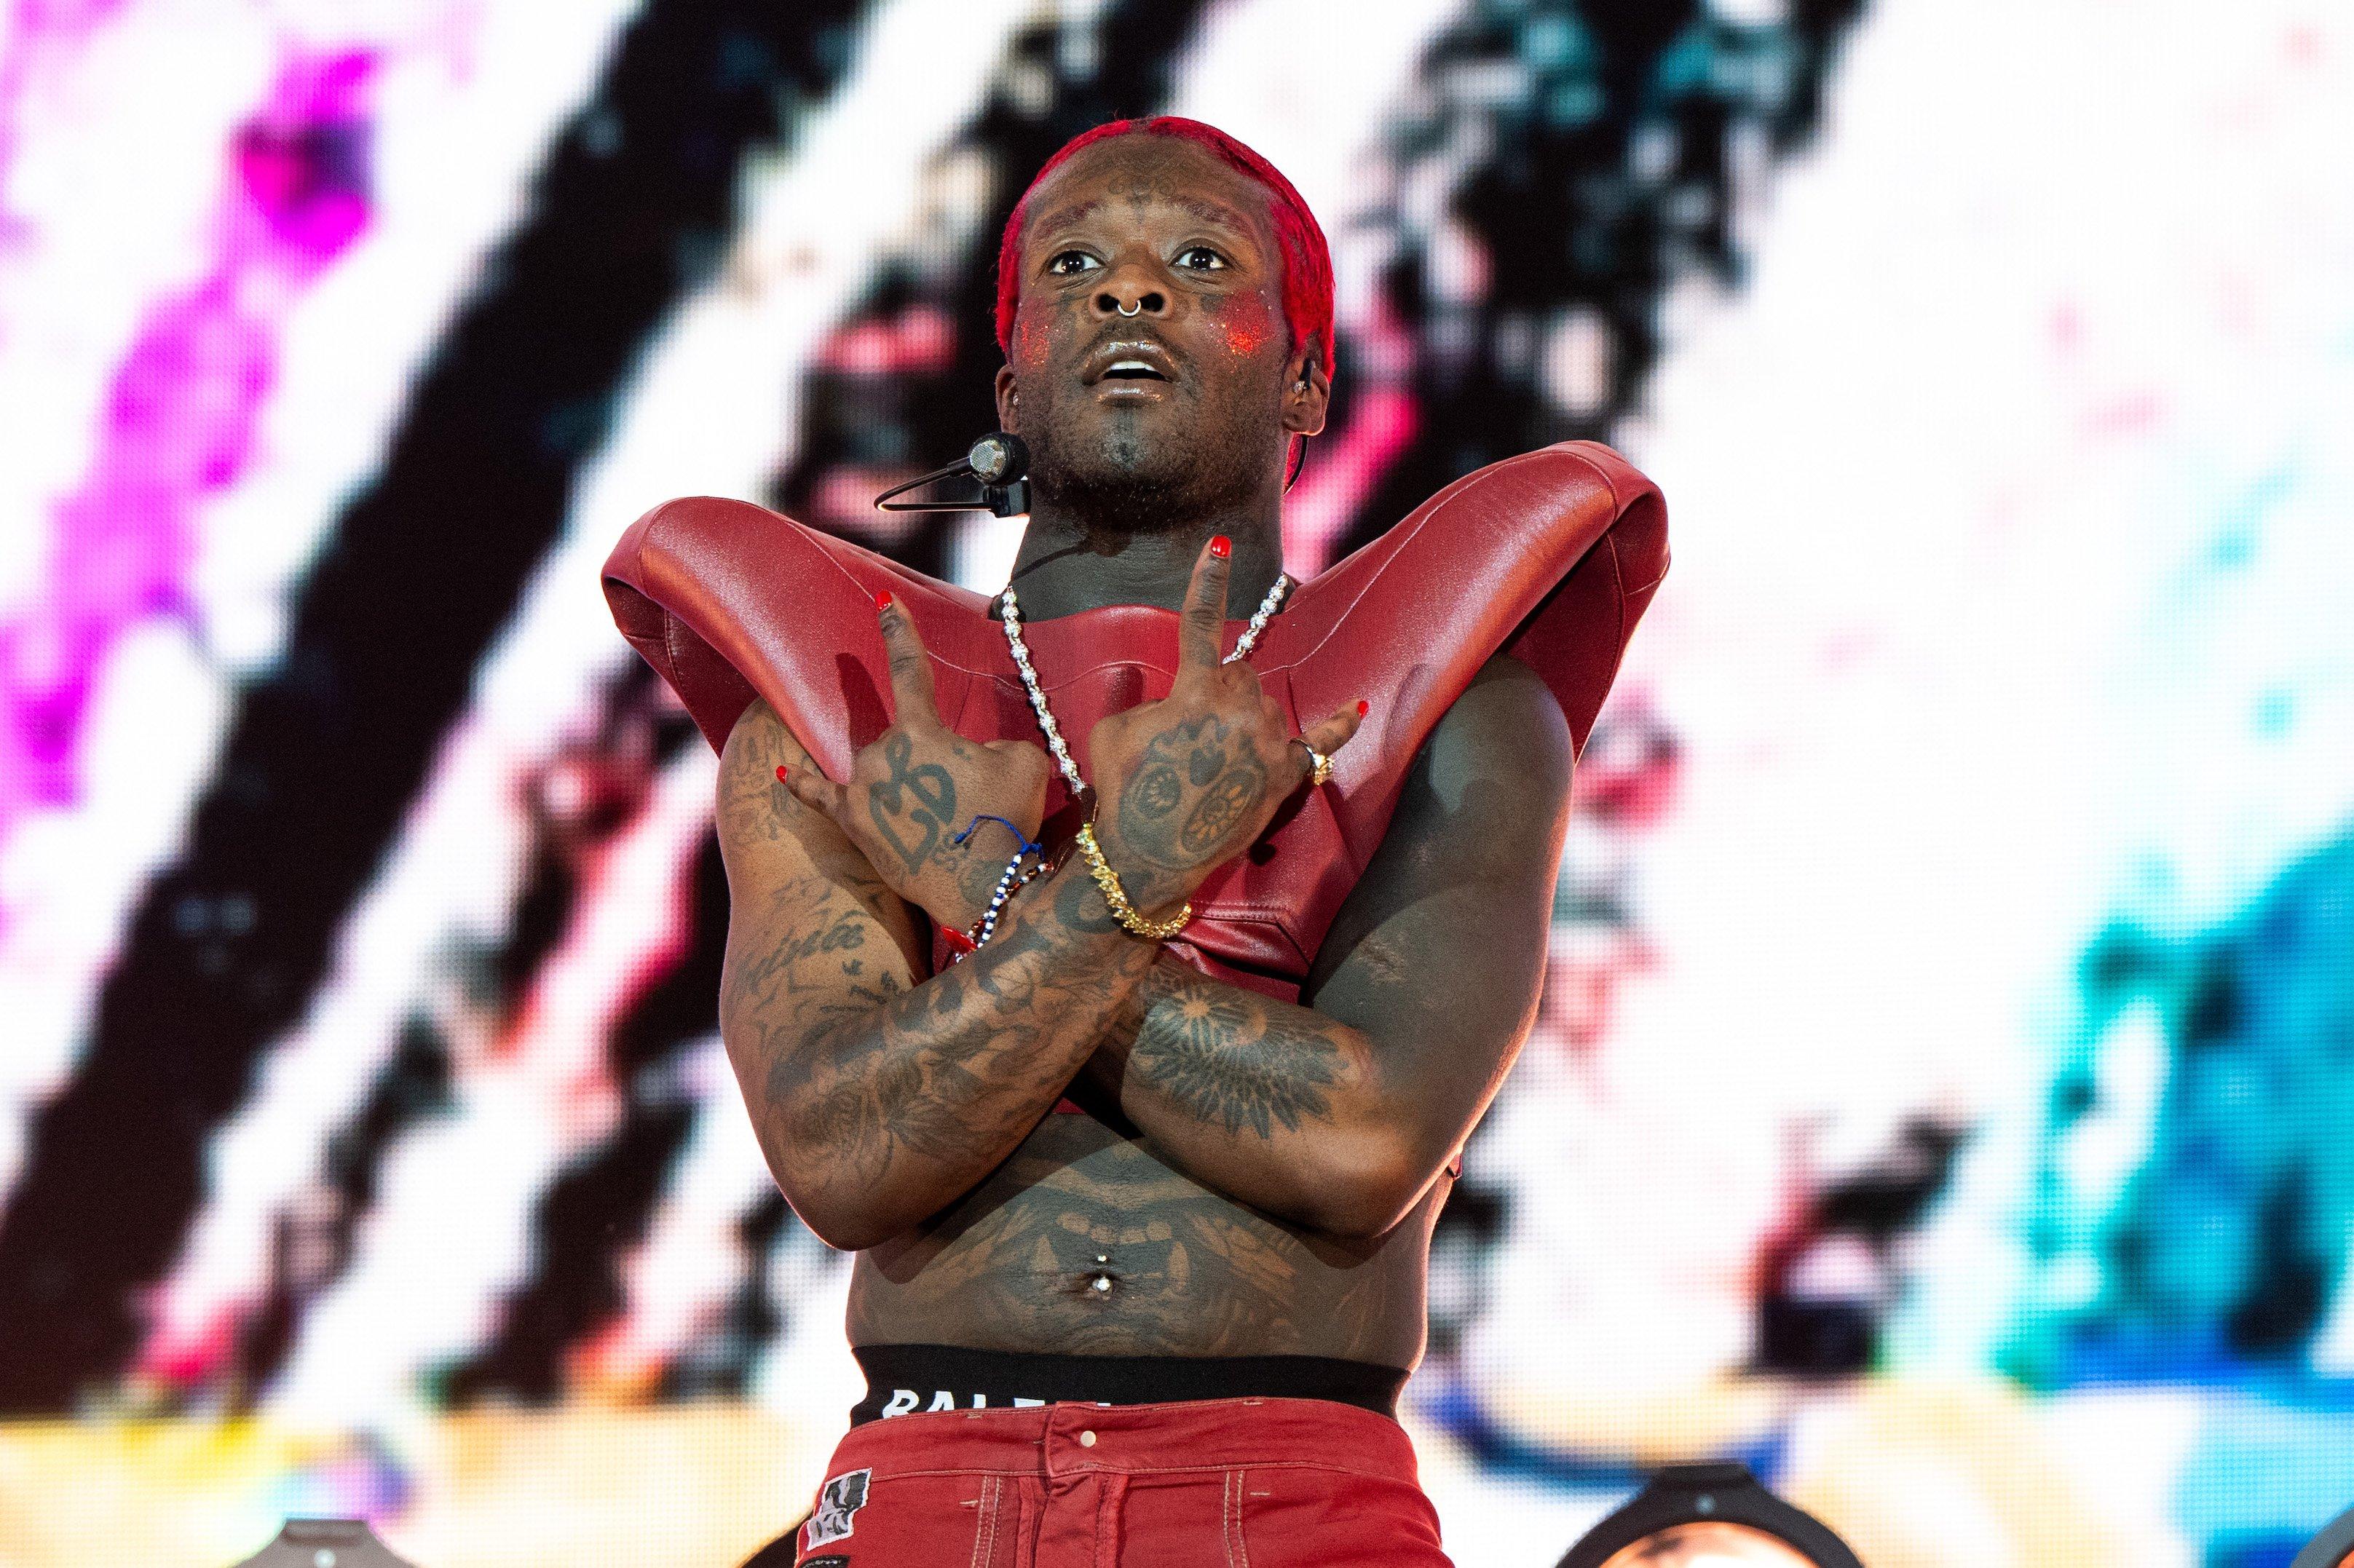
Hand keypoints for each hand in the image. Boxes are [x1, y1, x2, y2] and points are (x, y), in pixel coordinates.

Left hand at [784, 593, 1051, 932]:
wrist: (982, 885)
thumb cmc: (1005, 819)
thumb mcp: (1021, 762)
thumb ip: (992, 743)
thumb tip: (972, 755)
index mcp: (921, 730)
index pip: (909, 668)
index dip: (898, 631)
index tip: (881, 599)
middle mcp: (881, 753)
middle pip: (902, 737)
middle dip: (934, 762)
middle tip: (967, 802)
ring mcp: (860, 789)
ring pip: (879, 767)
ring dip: (908, 784)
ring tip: (944, 823)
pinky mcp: (851, 822)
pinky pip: (819, 795)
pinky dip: (801, 784)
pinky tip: (781, 774)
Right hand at [1088, 537, 1364, 914]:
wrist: (1147, 857)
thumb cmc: (1124, 792)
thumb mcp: (1113, 731)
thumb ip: (1148, 702)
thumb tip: (1172, 703)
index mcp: (1192, 688)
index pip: (1200, 622)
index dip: (1208, 581)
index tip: (1219, 543)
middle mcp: (1238, 705)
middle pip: (1241, 674)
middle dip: (1220, 696)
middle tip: (1192, 739)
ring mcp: (1266, 740)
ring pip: (1267, 708)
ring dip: (1246, 725)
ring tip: (1214, 767)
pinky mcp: (1285, 775)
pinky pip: (1321, 742)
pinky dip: (1339, 725)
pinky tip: (1359, 706)